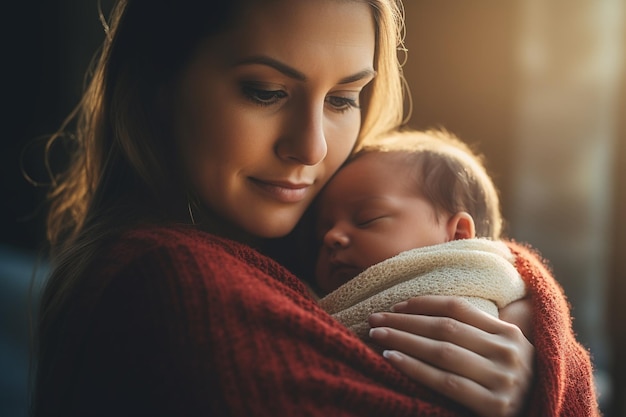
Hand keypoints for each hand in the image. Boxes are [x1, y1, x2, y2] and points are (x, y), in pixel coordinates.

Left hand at [368, 296, 533, 416]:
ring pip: (441, 351)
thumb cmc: (510, 386)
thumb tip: (424, 313)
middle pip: (445, 327)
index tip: (395, 306)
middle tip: (374, 318)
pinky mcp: (494, 407)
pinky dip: (414, 368)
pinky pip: (445, 382)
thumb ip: (478, 333)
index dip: (423, 304)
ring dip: (403, 340)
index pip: (458, 308)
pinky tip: (392, 358)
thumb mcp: (505, 354)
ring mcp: (503, 380)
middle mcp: (508, 352)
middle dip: (404, 320)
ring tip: (377, 335)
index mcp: (510, 333)